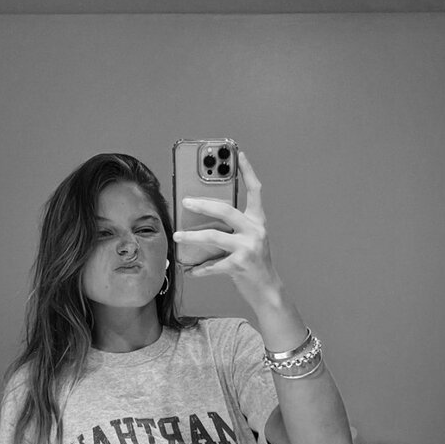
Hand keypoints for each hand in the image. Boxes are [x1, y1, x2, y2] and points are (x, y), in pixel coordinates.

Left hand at [173, 151, 281, 312]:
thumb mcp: (247, 239)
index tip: (238, 153)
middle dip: (202, 204)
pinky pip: (213, 264)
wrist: (267, 289)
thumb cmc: (253, 262)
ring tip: (178, 236)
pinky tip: (189, 269)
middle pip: (226, 210)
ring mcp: (249, 247)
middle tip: (184, 201)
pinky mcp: (241, 265)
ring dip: (192, 237)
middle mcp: (256, 230)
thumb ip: (230, 227)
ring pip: (214, 237)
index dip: (247, 171)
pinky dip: (199, 268)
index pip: (255, 190)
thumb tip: (199, 218)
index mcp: (258, 221)